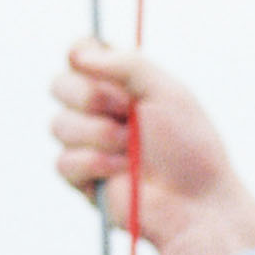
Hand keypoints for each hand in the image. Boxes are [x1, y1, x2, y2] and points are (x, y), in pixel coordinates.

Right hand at [49, 44, 254, 254]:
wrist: (196, 201)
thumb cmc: (190, 147)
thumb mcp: (167, 91)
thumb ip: (127, 64)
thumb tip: (78, 55)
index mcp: (119, 83)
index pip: (79, 53)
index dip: (79, 54)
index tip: (92, 61)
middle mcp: (99, 111)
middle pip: (59, 85)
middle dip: (91, 96)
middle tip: (127, 112)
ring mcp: (87, 145)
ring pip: (59, 125)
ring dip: (99, 134)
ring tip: (131, 149)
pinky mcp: (83, 179)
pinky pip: (63, 162)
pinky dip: (95, 164)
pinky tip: (122, 172)